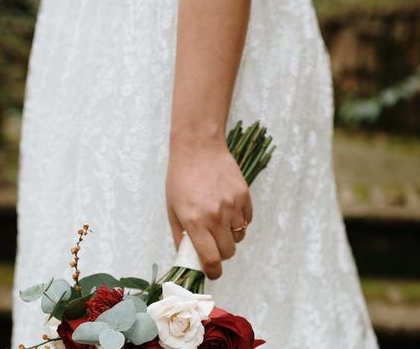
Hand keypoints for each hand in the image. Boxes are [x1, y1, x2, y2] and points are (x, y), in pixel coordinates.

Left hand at [166, 133, 251, 278]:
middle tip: (213, 244)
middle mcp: (215, 216)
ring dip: (230, 236)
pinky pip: (247, 220)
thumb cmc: (181, 178)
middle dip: (221, 253)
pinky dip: (240, 221)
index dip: (213, 271)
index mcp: (195, 221)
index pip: (211, 259)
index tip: (212, 272)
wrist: (198, 148)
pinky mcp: (244, 195)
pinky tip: (228, 210)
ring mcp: (232, 205)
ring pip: (239, 237)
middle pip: (228, 252)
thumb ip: (181, 236)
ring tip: (219, 222)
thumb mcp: (172, 209)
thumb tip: (188, 259)